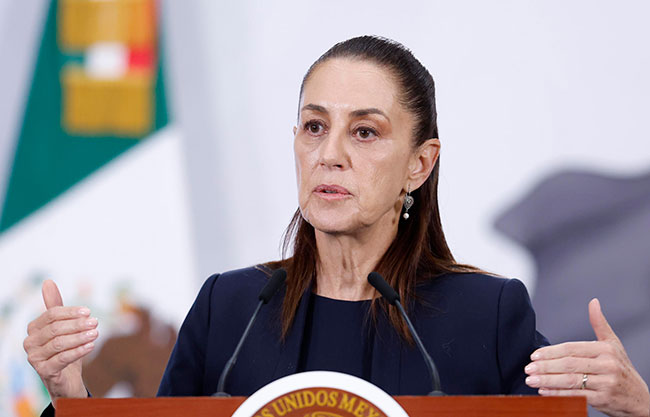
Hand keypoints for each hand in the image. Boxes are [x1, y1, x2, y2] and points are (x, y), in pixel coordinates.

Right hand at [23, 280, 97, 405]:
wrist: (66, 378)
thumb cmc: (64, 348)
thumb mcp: (62, 326)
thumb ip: (55, 306)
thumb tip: (48, 282)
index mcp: (33, 328)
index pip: (52, 315)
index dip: (71, 312)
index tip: (88, 312)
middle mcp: (29, 342)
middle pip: (56, 328)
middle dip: (77, 324)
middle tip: (95, 322)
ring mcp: (34, 358)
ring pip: (59, 343)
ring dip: (80, 337)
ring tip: (96, 333)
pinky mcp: (43, 372)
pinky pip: (62, 358)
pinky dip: (79, 351)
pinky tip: (91, 345)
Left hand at [525, 298, 649, 416]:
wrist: (640, 399)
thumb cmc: (621, 368)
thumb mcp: (613, 344)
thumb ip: (600, 324)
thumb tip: (593, 301)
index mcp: (606, 349)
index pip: (572, 349)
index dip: (551, 352)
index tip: (534, 355)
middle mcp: (607, 365)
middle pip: (569, 364)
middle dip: (545, 367)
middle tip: (528, 368)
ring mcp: (606, 383)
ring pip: (571, 380)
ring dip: (548, 381)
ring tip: (531, 380)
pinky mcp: (604, 400)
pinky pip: (577, 396)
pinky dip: (558, 394)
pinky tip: (544, 392)